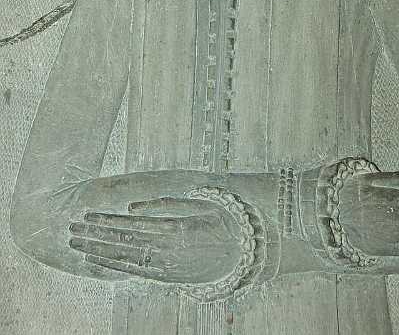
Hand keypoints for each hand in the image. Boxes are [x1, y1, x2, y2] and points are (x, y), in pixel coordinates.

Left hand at [69, 196, 241, 283]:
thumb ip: (166, 204)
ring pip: (125, 258)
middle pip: (122, 241)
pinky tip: (100, 261)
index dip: (105, 220)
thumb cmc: (222, 220)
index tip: (86, 215)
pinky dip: (116, 266)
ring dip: (99, 251)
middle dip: (94, 235)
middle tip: (72, 229)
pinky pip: (137, 272)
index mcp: (173, 228)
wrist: (245, 251)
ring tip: (78, 245)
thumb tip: (134, 207)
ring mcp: (166, 265)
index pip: (129, 225)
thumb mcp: (199, 204)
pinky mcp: (169, 276)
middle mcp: (166, 248)